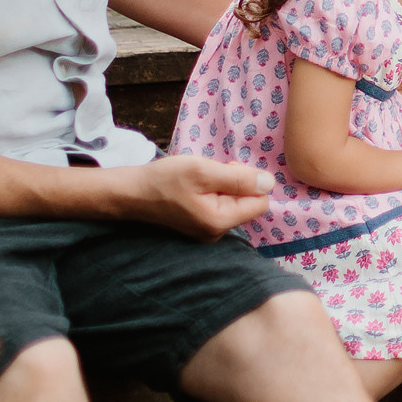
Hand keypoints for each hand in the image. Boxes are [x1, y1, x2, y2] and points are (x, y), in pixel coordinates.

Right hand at [123, 155, 274, 239]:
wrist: (131, 193)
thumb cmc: (165, 180)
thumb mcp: (203, 171)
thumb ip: (238, 178)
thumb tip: (270, 183)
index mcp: (220, 222)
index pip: (260, 203)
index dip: (250, 181)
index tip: (227, 169)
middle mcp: (217, 233)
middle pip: (248, 203)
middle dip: (236, 183)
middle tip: (212, 171)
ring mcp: (208, 231)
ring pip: (234, 203)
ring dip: (224, 185)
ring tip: (201, 178)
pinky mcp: (200, 226)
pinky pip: (220, 206)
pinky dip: (214, 191)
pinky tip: (196, 186)